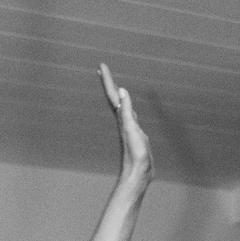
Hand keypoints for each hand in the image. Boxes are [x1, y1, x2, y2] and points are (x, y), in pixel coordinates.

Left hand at [99, 64, 152, 184]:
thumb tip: (122, 91)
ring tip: (115, 85)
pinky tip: (129, 109)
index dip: (107, 80)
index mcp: (121, 118)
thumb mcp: (132, 130)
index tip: (101, 65)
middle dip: (109, 83)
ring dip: (117, 94)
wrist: (137, 175)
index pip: (113, 95)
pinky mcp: (135, 135)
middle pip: (114, 98)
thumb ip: (126, 111)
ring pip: (120, 106)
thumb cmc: (135, 155)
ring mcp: (128, 128)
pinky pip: (129, 116)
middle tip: (102, 69)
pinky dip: (128, 108)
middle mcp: (123, 121)